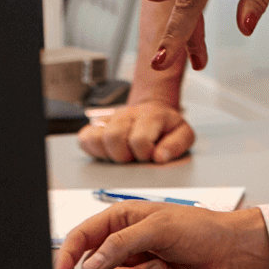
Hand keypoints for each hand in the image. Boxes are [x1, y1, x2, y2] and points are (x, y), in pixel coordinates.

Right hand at [53, 201, 268, 268]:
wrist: (228, 250)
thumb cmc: (201, 227)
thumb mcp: (159, 228)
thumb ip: (122, 244)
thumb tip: (90, 262)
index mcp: (122, 216)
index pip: (82, 235)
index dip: (66, 256)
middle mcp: (124, 237)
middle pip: (93, 263)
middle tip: (140, 267)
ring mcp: (134, 258)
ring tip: (159, 266)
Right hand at [77, 102, 194, 163]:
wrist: (154, 111)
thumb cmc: (166, 127)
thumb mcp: (183, 133)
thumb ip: (177, 145)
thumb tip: (160, 157)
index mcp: (151, 114)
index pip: (139, 139)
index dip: (144, 154)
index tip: (151, 155)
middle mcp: (128, 113)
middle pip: (113, 138)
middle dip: (124, 156)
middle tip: (134, 157)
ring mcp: (111, 118)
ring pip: (97, 139)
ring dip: (109, 154)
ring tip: (124, 154)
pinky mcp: (97, 124)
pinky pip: (85, 138)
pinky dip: (94, 150)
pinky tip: (109, 152)